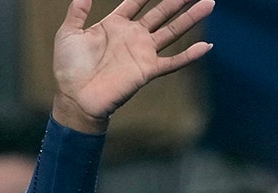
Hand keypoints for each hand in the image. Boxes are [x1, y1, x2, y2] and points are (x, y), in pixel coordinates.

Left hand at [52, 0, 213, 132]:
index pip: (137, 1)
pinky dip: (190, 55)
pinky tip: (206, 46)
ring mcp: (142, 53)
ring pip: (172, 31)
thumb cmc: (68, 68)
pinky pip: (173, 62)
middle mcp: (132, 36)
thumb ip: (77, 12)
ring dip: (190, 18)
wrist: (75, 98)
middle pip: (161, 12)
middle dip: (177, 0)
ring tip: (208, 3)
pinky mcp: (147, 71)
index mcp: (115, 25)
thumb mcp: (68, 34)